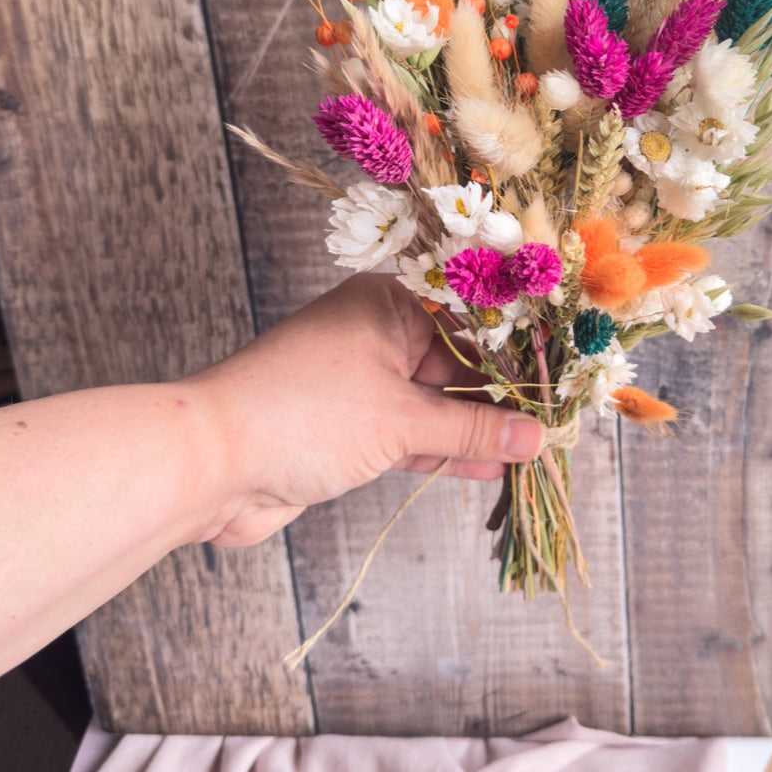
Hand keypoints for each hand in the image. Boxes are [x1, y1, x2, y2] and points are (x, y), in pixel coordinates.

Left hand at [188, 273, 543, 546]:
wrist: (207, 464)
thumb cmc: (298, 414)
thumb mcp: (399, 421)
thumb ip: (472, 432)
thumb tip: (535, 437)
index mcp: (387, 303)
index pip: (471, 319)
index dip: (518, 351)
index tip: (564, 376)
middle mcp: (376, 334)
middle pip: (457, 364)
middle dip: (502, 398)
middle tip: (557, 423)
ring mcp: (361, 384)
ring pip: (435, 405)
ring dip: (477, 431)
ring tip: (535, 451)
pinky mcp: (349, 429)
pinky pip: (412, 437)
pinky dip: (446, 452)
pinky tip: (492, 468)